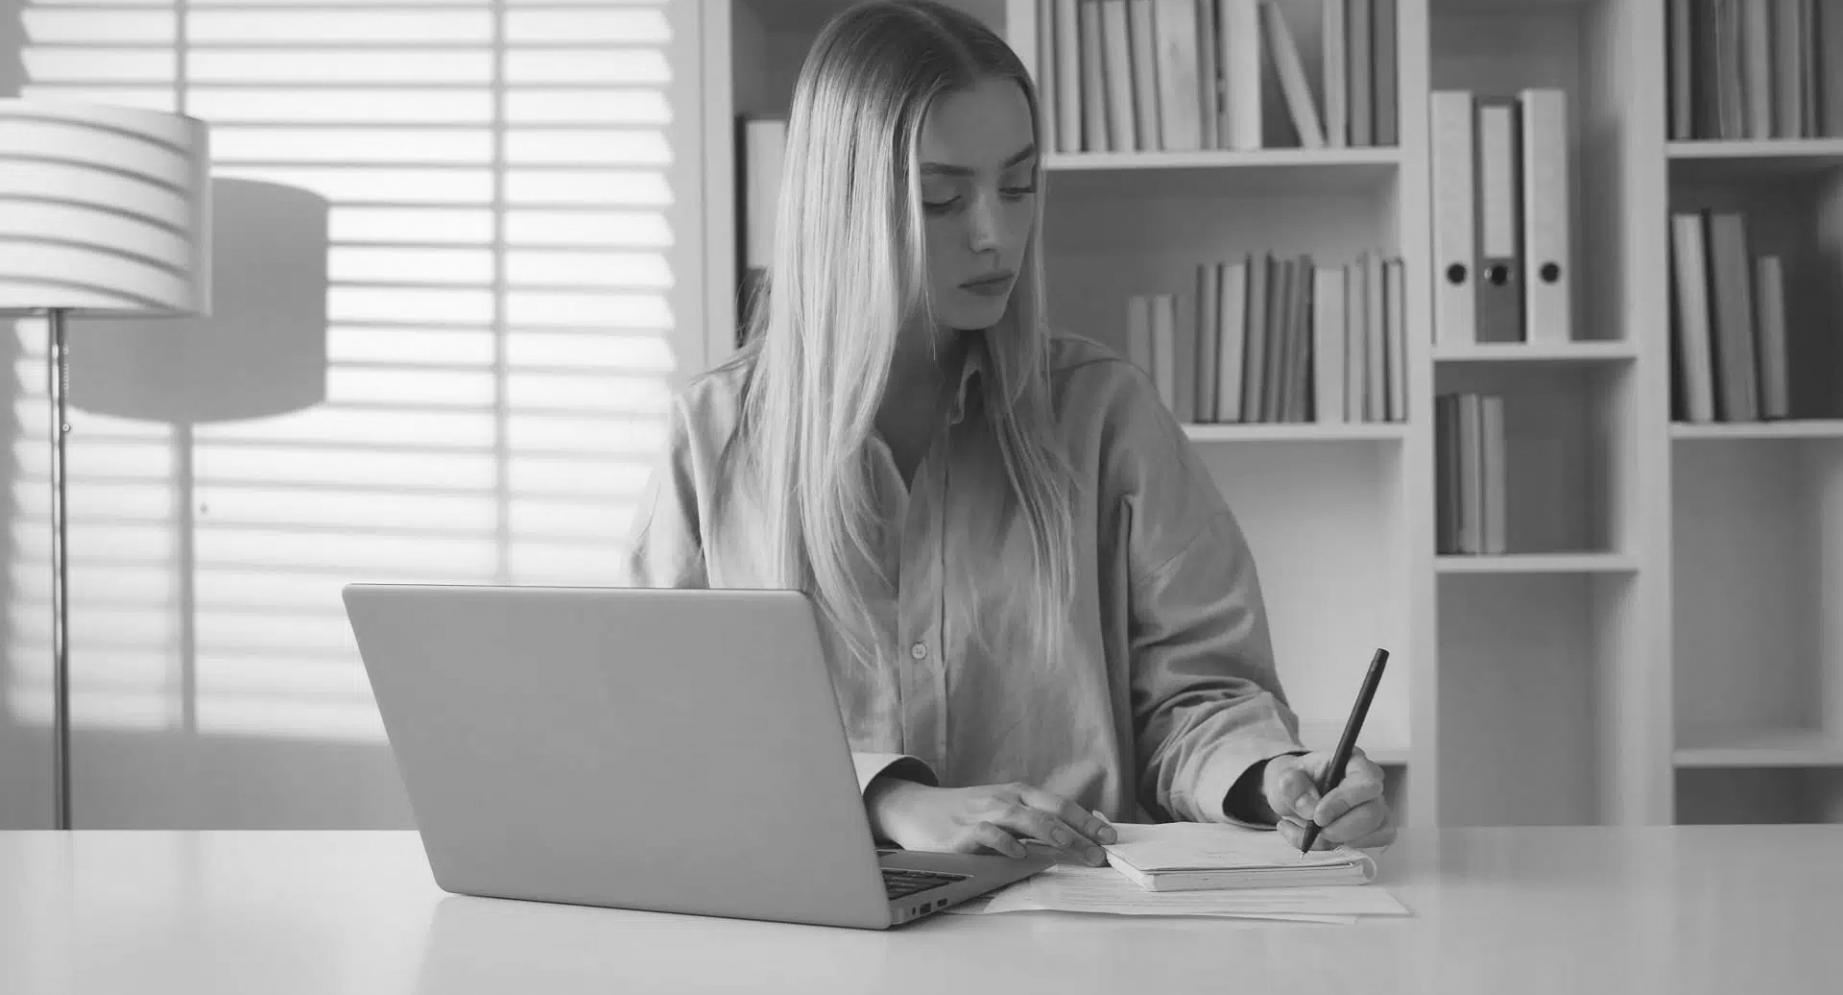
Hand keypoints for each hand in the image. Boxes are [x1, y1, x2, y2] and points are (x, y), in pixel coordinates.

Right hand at [864, 778, 1117, 865]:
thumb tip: (1074, 838)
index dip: (1087, 820)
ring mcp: (980, 814)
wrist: (912, 807)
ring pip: (1021, 818)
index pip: (1059, 804)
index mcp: (1016, 793)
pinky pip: (985, 835)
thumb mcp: (1000, 808)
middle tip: (1101, 852)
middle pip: (1047, 811)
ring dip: (1050, 833)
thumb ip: (1031, 821)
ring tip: (1072, 847)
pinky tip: (1019, 853)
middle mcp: (1002, 799)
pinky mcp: (958, 834)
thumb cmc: (963, 813)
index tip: (1111, 836)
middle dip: (1078, 831)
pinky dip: (1004, 842)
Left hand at [1261, 749, 1393, 849]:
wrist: (1294, 794)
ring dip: (1335, 841)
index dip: (1344, 802)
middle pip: (1372, 814)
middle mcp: (1369, 786)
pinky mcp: (1371, 832)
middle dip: (1340, 829)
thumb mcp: (1283, 775)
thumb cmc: (1296, 779)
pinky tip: (1314, 840)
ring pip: (1373, 835)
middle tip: (1314, 830)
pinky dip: (1336, 850)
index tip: (1318, 816)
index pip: (1366, 783)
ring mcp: (1374, 809)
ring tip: (1306, 833)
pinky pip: (1365, 848)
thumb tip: (1310, 807)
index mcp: (1353, 762)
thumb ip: (1292, 785)